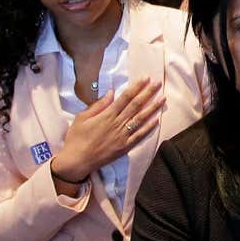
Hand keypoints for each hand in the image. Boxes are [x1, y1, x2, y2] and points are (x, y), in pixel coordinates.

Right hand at [49, 78, 164, 183]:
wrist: (76, 161)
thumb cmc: (76, 138)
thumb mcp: (82, 117)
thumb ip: (98, 105)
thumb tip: (111, 92)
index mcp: (107, 115)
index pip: (125, 97)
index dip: (137, 87)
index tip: (146, 79)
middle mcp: (117, 124)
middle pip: (136, 105)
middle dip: (148, 93)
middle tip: (158, 83)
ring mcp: (123, 136)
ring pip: (141, 119)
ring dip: (153, 108)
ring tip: (163, 99)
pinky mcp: (125, 147)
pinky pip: (140, 136)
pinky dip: (149, 128)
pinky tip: (157, 120)